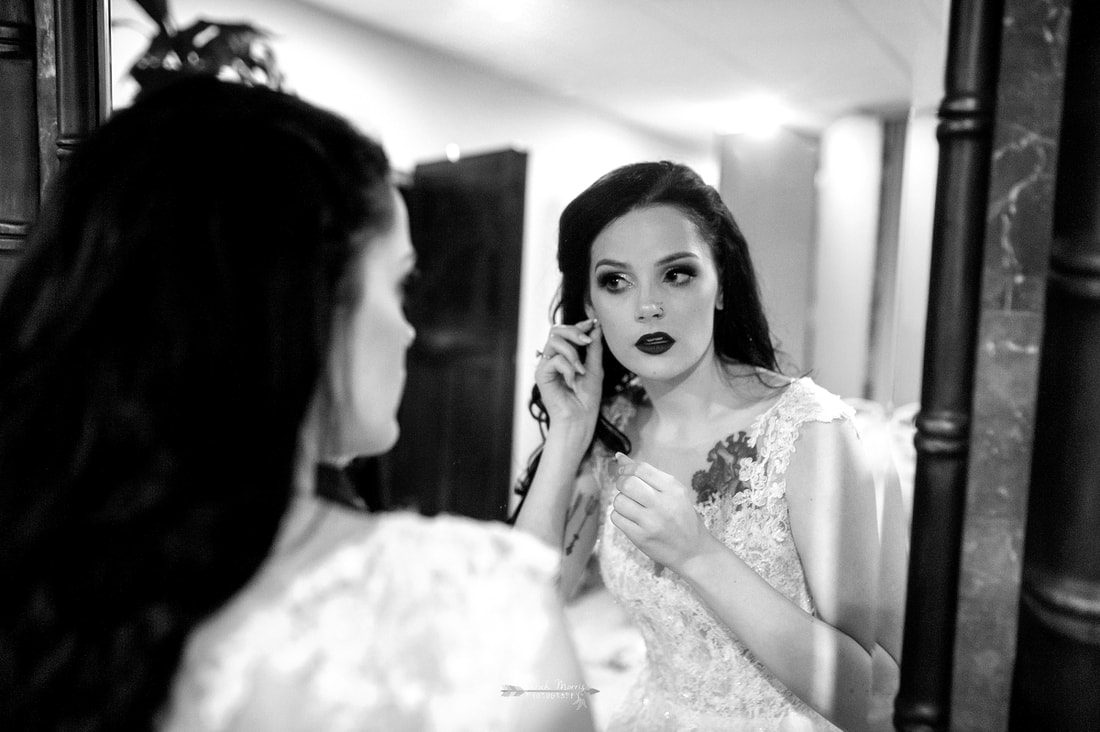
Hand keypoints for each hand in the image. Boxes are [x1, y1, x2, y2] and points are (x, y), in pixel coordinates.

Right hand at [535, 318, 602, 442]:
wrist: (579, 419)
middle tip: (587, 341)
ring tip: (581, 369)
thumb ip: (594, 348)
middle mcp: (552, 358)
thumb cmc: (586, 399)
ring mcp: (545, 366)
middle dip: (573, 332)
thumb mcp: (595, 368)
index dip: (578, 324)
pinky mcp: (541, 375)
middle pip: (556, 330)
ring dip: (572, 353)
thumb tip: (596, 327)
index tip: (592, 323)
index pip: (565, 332)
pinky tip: (572, 382)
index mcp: (564, 356)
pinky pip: (555, 360)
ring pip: (554, 341)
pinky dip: (568, 369)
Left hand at [609, 452, 711, 572]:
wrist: (694, 552)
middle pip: (627, 483)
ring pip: (619, 501)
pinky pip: (617, 518)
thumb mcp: (674, 492)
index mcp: (673, 489)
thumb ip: (648, 475)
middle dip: (621, 483)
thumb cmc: (683, 518)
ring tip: (631, 507)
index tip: (624, 473)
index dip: (627, 468)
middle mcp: (662, 504)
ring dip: (620, 501)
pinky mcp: (641, 538)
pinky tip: (630, 519)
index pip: (641, 469)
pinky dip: (619, 516)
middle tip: (626, 490)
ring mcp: (651, 522)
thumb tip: (619, 457)